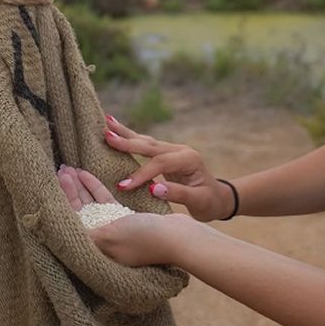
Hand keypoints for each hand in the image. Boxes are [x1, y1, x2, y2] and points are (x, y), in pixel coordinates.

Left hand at [55, 164, 202, 266]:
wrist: (180, 239)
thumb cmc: (146, 239)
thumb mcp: (110, 236)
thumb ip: (83, 231)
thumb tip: (53, 229)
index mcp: (95, 248)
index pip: (69, 221)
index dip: (59, 201)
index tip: (51, 182)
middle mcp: (101, 240)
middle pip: (77, 212)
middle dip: (67, 191)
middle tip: (58, 169)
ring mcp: (113, 230)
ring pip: (89, 204)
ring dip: (78, 186)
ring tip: (67, 168)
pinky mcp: (126, 220)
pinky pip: (104, 201)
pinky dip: (94, 188)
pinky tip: (86, 174)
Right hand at [103, 115, 234, 221]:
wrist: (218, 198)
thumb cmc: (209, 202)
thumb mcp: (199, 201)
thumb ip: (178, 194)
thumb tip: (153, 188)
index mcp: (188, 159)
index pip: (160, 163)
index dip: (141, 174)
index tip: (123, 186)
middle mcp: (179, 150)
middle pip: (150, 145)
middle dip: (127, 142)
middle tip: (106, 136)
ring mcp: (172, 150)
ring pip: (146, 141)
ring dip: (126, 134)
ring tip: (106, 122)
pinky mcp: (165, 154)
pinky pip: (145, 146)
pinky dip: (130, 139)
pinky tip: (117, 131)